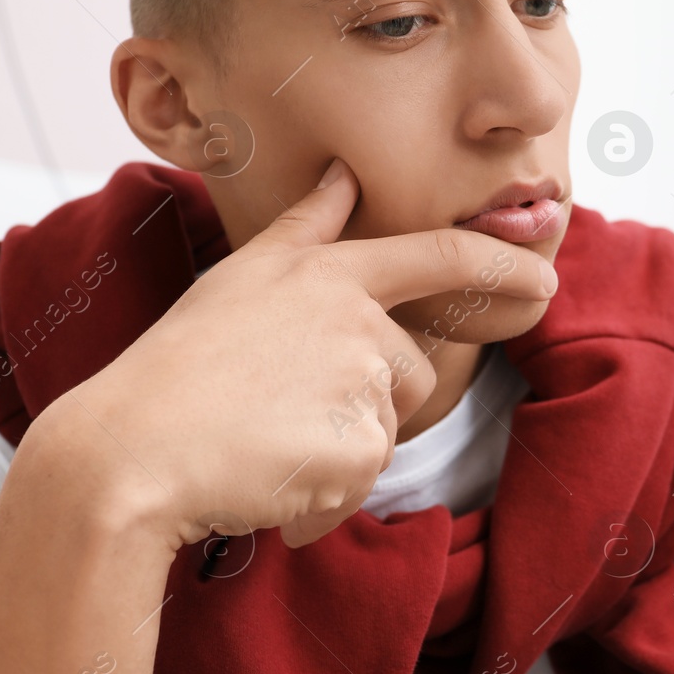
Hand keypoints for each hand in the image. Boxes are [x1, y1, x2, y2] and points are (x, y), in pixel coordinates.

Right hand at [43, 158, 558, 550]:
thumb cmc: (175, 367)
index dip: (497, 267)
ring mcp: (361, 383)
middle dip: (365, 408)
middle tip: (279, 417)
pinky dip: (322, 500)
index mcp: (328, 274)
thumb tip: (342, 174)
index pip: (435, 259)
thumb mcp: (237, 278)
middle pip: (412, 376)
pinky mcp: (361, 448)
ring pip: (386, 434)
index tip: (544, 280)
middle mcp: (355, 320)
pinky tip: (267, 485)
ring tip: (264, 448)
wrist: (130, 452)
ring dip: (338, 456)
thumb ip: (304, 227)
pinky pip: (361, 485)